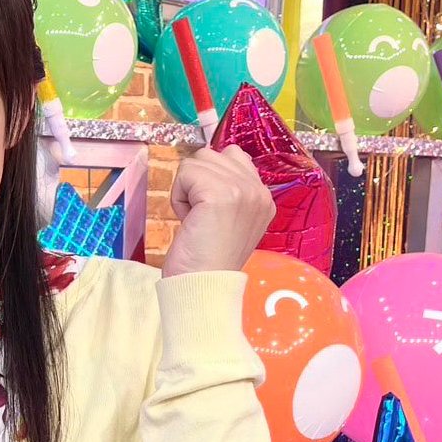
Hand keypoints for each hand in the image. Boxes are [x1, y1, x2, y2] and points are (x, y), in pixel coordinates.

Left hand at [162, 145, 274, 277]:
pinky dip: (178, 197)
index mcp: (264, 198)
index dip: (208, 178)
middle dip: (196, 183)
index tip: (208, 212)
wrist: (203, 286)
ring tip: (196, 219)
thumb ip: (227, 191)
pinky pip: (185, 173)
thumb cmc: (206, 259)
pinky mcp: (221, 194)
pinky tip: (189, 220)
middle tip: (200, 218)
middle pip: (212, 154)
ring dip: (186, 189)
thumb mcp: (228, 220)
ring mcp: (243, 190)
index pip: (233, 155)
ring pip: (197, 161)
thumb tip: (204, 162)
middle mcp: (259, 191)